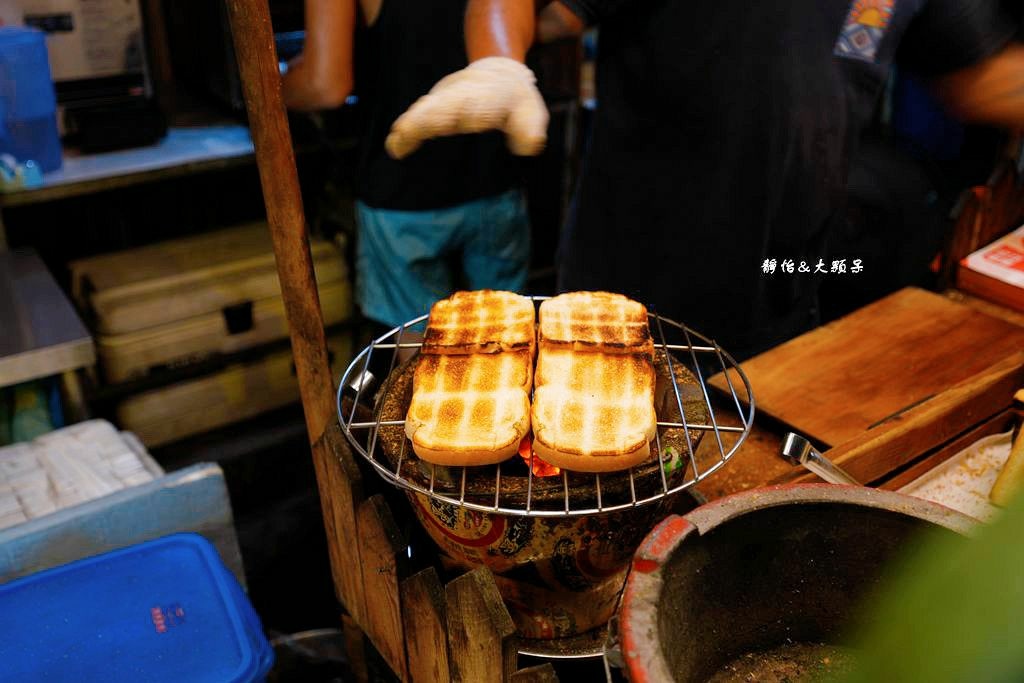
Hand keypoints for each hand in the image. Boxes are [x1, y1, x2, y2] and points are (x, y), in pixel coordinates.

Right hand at [385, 57, 548, 158]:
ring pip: (427, 110)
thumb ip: (530, 128)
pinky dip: (407, 129)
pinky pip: (418, 116)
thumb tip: (529, 144)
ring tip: (397, 144)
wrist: (498, 75)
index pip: (483, 105)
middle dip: (432, 118)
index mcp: (491, 97)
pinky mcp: (435, 106)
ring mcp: (447, 99)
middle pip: (447, 106)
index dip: (478, 113)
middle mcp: (465, 96)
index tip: (472, 122)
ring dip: (413, 125)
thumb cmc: (517, 103)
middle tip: (412, 133)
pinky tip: (394, 146)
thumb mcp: (532, 113)